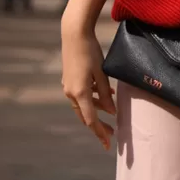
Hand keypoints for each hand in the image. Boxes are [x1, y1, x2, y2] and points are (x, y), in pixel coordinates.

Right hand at [61, 18, 115, 149]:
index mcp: (80, 93)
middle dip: (98, 125)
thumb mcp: (102, 73)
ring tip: (111, 110)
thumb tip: (112, 112)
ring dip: (97, 109)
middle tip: (112, 133)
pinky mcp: (69, 79)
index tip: (108, 144)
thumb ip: (106, 94)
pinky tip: (104, 93)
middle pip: (85, 115)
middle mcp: (71, 93)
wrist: (74, 35)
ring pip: (84, 104)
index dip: (100, 133)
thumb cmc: (90, 52)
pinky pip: (81, 94)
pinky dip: (92, 97)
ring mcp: (68, 86)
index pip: (91, 120)